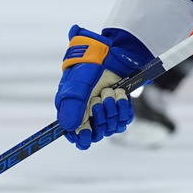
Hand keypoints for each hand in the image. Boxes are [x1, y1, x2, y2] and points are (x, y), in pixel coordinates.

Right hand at [54, 26, 150, 149]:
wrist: (111, 54)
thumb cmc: (88, 67)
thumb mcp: (77, 86)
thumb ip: (72, 106)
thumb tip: (69, 128)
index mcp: (72, 112)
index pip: (76, 137)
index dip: (82, 138)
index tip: (87, 133)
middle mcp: (88, 116)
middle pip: (96, 134)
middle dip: (100, 116)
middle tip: (99, 99)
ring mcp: (105, 113)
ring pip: (111, 128)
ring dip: (112, 109)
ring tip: (109, 91)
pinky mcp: (119, 110)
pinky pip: (124, 120)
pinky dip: (123, 108)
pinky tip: (119, 94)